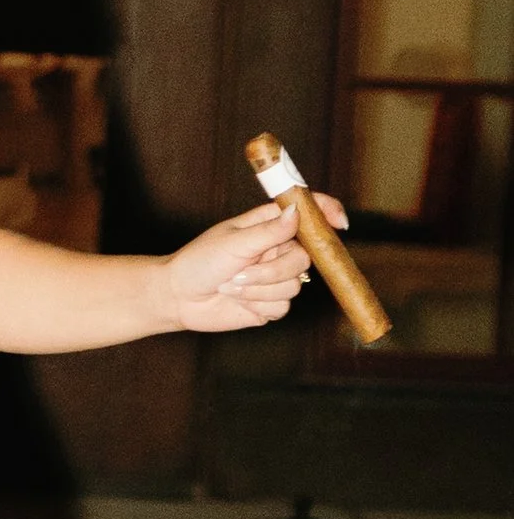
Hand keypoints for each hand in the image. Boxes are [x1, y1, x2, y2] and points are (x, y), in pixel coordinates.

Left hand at [152, 195, 342, 335]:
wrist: (179, 298)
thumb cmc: (199, 262)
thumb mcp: (233, 242)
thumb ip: (269, 230)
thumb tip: (297, 211)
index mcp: (268, 225)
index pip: (307, 214)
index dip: (328, 214)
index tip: (340, 223)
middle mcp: (277, 249)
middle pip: (306, 258)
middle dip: (272, 270)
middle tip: (240, 272)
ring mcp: (276, 277)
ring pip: (294, 286)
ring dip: (259, 289)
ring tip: (231, 285)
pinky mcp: (271, 302)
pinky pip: (283, 307)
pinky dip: (259, 305)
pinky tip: (238, 301)